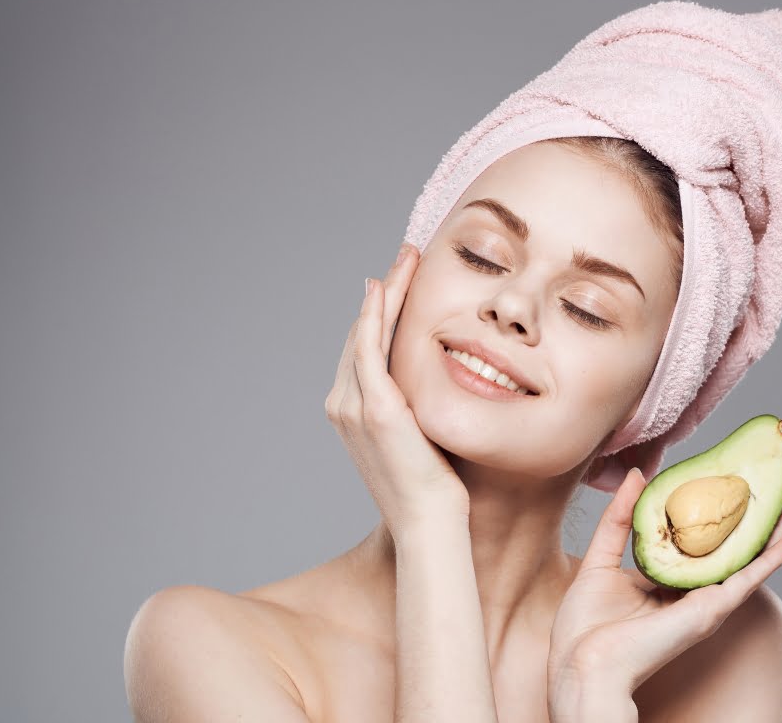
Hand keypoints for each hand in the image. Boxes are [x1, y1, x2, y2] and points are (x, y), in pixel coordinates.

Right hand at [324, 242, 468, 535]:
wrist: (431, 524)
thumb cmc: (436, 490)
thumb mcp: (423, 439)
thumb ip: (419, 409)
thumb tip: (435, 388)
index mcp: (354, 414)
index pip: (366, 350)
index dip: (382, 313)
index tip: (401, 282)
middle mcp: (344, 406)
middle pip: (362, 334)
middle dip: (383, 294)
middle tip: (404, 258)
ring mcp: (354, 406)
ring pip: (365, 332)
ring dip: (384, 292)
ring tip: (404, 259)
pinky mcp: (374, 407)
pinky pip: (369, 346)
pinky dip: (374, 313)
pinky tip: (385, 285)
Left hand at [547, 467, 781, 700]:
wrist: (584, 664)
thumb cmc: (586, 625)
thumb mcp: (600, 556)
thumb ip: (621, 517)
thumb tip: (638, 475)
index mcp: (666, 579)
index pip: (698, 539)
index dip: (717, 511)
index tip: (731, 480)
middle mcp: (690, 590)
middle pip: (732, 545)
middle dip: (757, 515)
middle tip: (779, 483)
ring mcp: (703, 601)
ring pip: (749, 558)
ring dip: (776, 529)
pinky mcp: (708, 612)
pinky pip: (745, 581)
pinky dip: (769, 561)